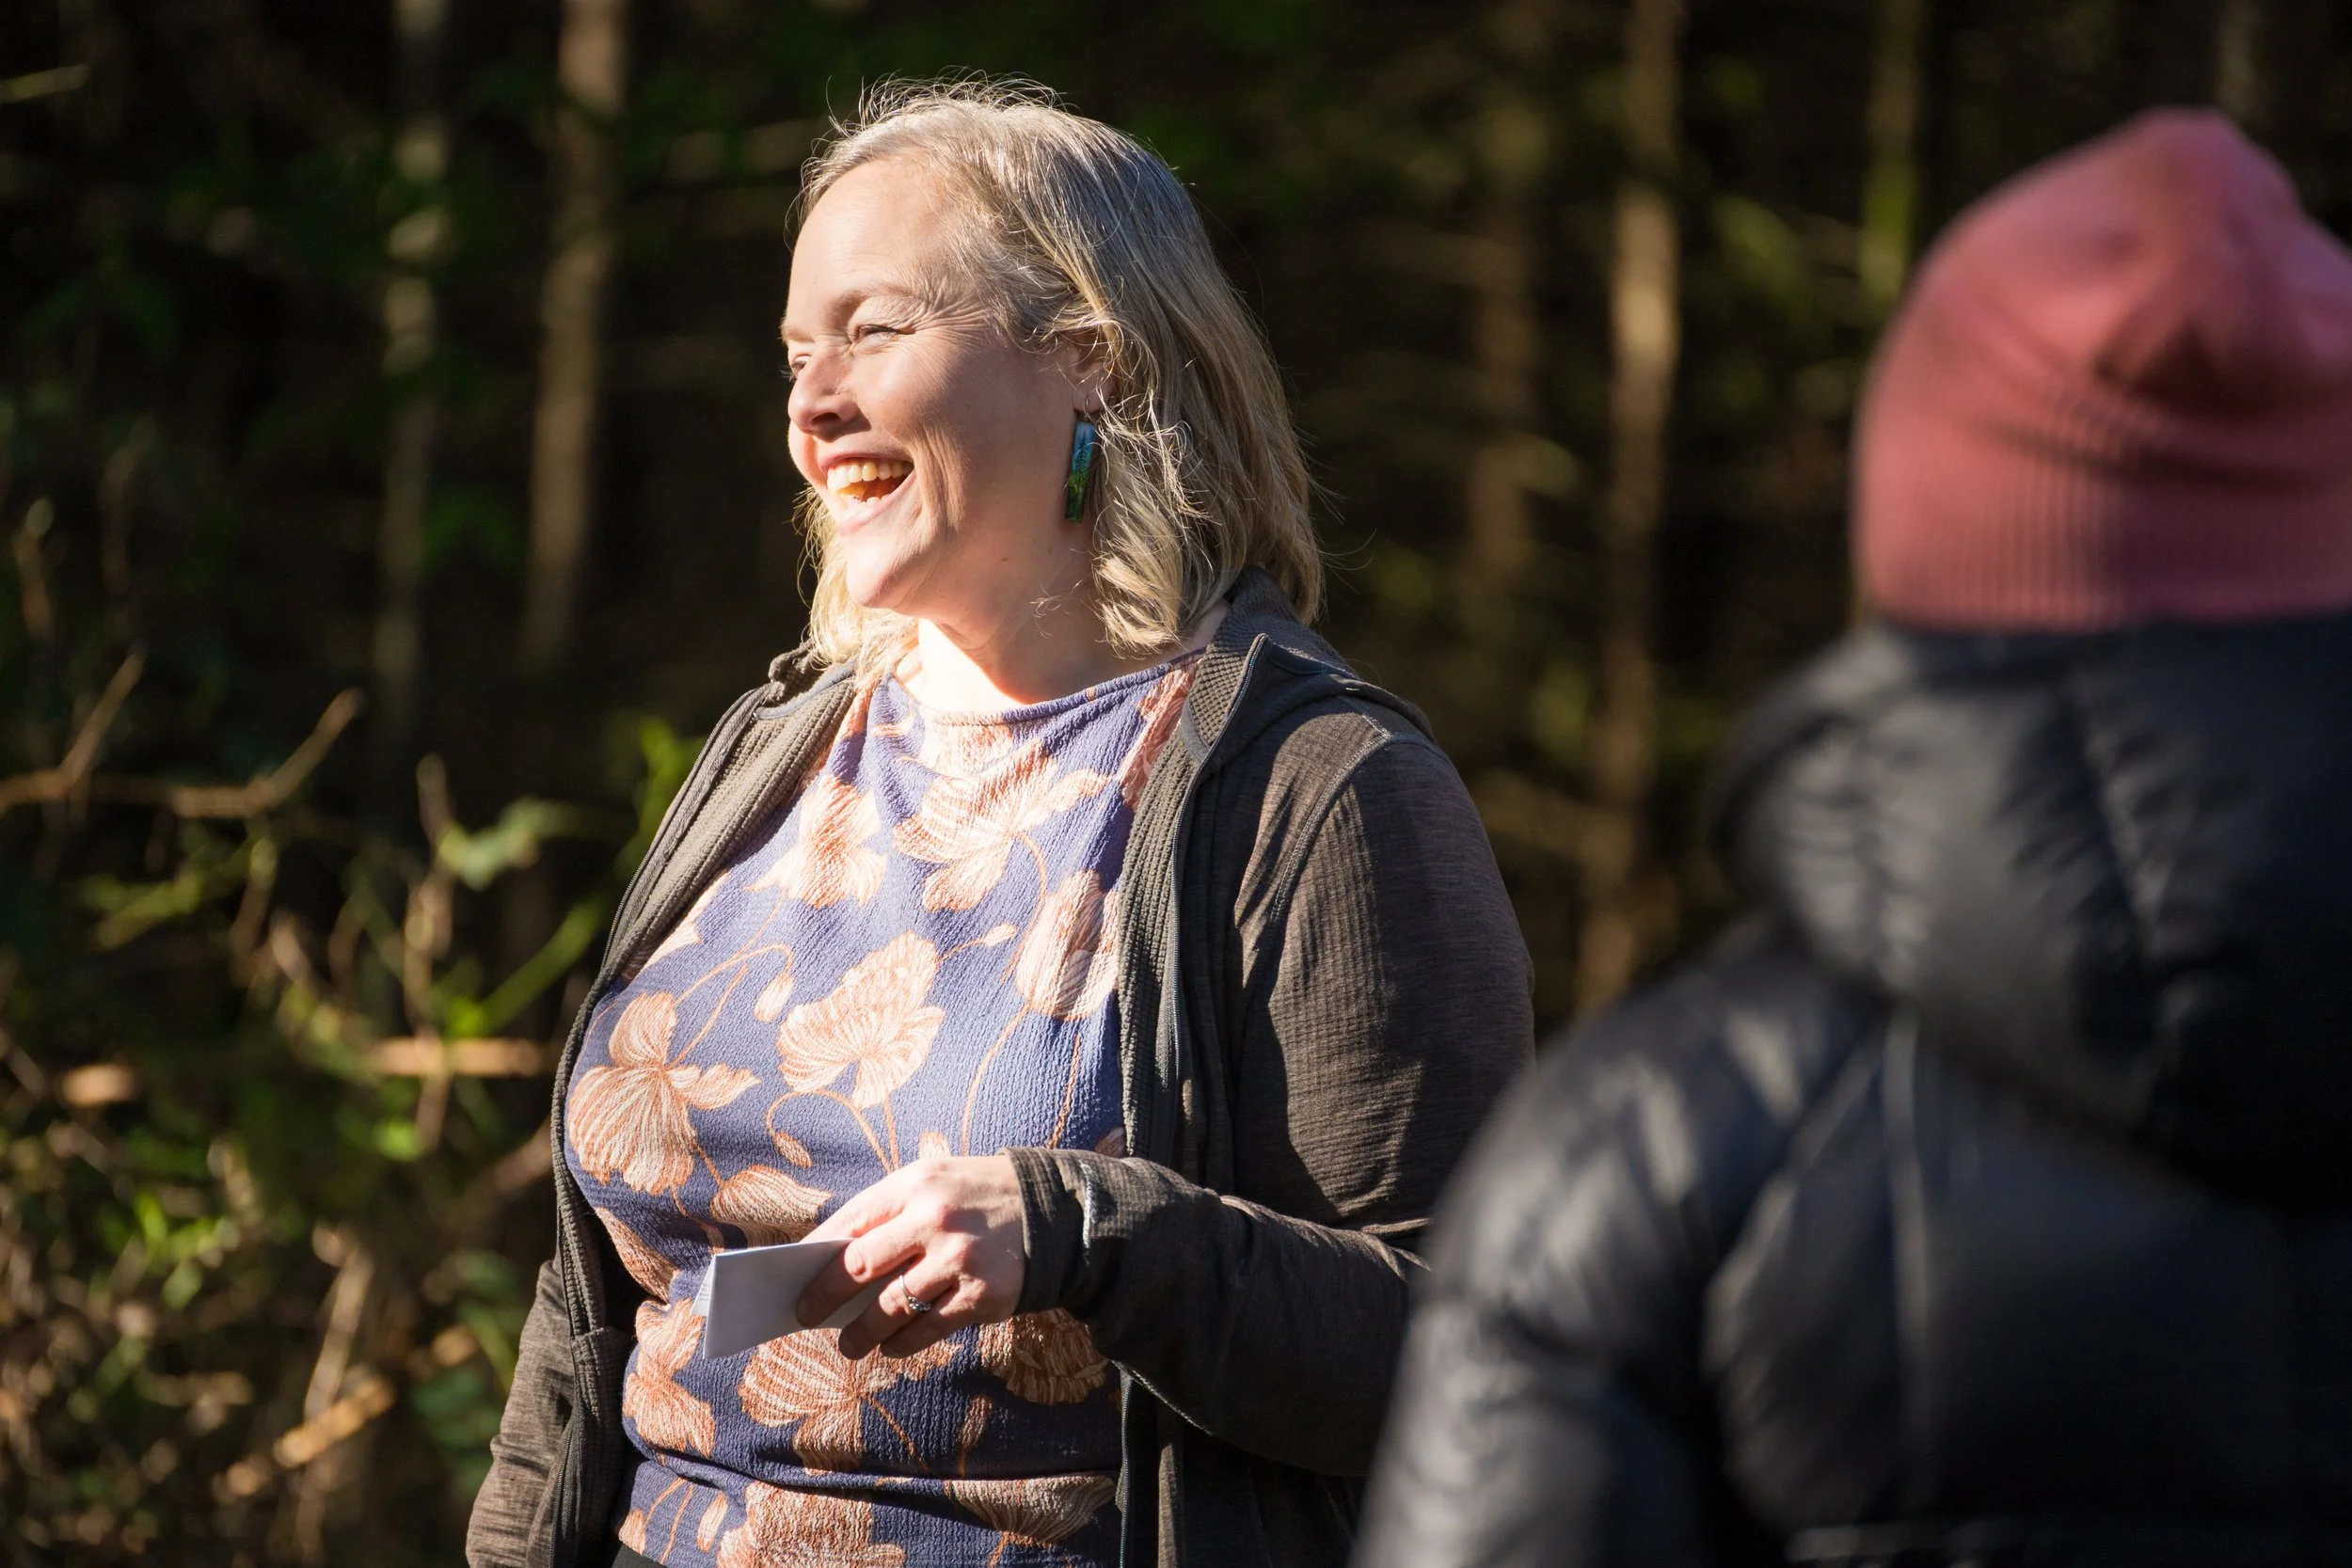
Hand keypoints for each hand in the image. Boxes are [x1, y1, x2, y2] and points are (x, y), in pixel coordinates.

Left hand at [798, 1155, 1026, 1359]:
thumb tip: (830, 1261)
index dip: (814, 1255)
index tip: (793, 1279)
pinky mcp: (980, 1295)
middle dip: (824, 1297)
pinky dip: (902, 1343)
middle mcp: (934, 1219)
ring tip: (849, 1346)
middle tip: (805, 1317)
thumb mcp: (933, 1184)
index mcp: (915, 1184)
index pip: (849, 1222)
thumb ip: (888, 1214)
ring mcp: (958, 1259)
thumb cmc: (975, 1198)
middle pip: (859, 1266)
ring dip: (861, 1333)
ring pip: (890, 1307)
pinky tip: (891, 1346)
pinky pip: (927, 1329)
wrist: (1054, 1210)